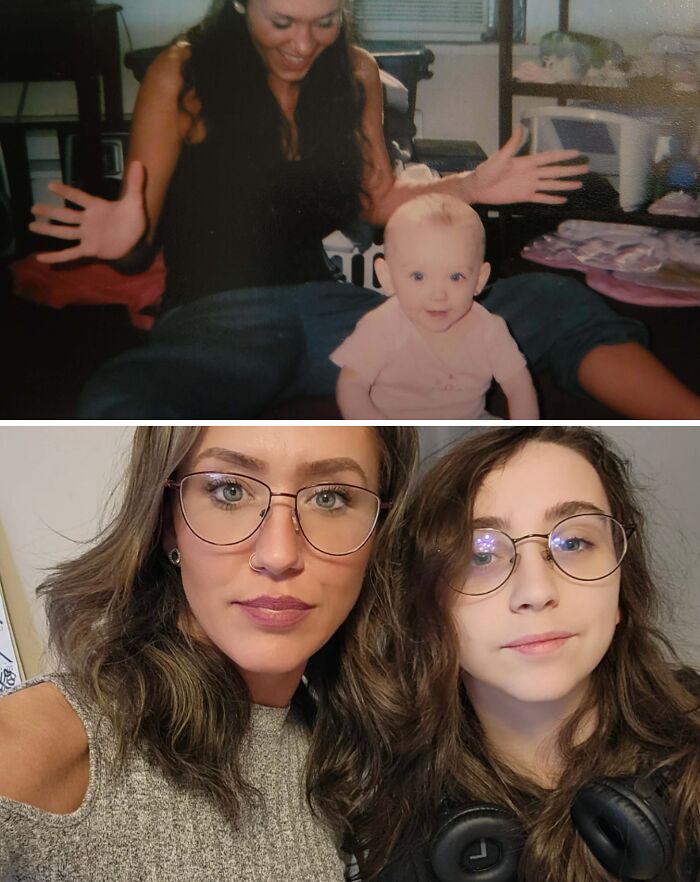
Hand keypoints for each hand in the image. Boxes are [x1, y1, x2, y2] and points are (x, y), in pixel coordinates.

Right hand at [29, 161, 147, 263]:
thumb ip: (135, 184)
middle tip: (33, 208)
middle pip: (66, 215)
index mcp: (96, 208)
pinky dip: (56, 257)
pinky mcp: (90, 249)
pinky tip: (41, 258)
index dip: (66, 192)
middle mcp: (88, 221)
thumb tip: (138, 163)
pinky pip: (70, 254)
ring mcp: (87, 235)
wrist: (139, 241)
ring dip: (48, 230)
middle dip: (50, 212)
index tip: (50, 186)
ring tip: (31, 226)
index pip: (79, 197)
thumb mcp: (135, 201)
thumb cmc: (134, 220)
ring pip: (64, 232)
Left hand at [464, 126, 587, 205]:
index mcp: (527, 162)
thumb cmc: (487, 170)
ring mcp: (529, 185)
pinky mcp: (525, 196)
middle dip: (570, 170)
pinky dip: (552, 199)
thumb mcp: (500, 157)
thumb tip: (520, 127)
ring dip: (565, 184)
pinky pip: (541, 198)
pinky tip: (563, 199)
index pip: (549, 158)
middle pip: (555, 171)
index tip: (577, 153)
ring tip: (579, 184)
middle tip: (586, 168)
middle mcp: (532, 173)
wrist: (478, 188)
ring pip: (551, 185)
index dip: (563, 155)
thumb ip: (512, 145)